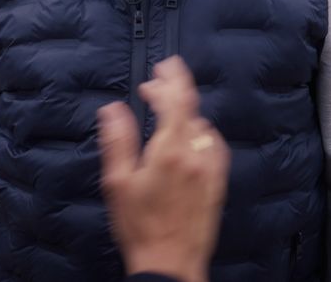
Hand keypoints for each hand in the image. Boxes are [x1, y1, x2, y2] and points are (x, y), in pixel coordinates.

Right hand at [96, 56, 229, 281]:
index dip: (171, 78)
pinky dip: (202, 134)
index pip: (177, 100)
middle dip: (175, 91)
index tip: (162, 68)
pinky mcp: (217, 184)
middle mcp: (195, 156)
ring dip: (187, 113)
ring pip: (203, 127)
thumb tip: (113, 109)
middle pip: (191, 109)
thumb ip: (117, 140)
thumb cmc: (140, 226)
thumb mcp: (117, 181)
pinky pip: (215, 147)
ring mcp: (210, 170)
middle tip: (159, 84)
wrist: (169, 262)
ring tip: (170, 112)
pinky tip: (192, 138)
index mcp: (169, 151)